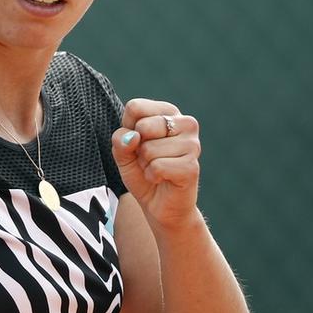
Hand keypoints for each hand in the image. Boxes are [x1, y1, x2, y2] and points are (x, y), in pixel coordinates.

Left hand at [111, 98, 201, 231]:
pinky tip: (163, 179)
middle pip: (142, 126)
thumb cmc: (143, 172)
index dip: (128, 129)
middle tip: (149, 159)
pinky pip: (157, 167)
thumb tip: (134, 136)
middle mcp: (185, 123)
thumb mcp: (123, 153)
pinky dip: (152, 176)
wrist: (160, 205)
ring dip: (146, 164)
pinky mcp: (192, 166)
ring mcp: (192, 144)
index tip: (138, 142)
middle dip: (138, 148)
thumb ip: (120, 139)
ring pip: (149, 149)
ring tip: (157, 169)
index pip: (135, 107)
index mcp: (168, 112)